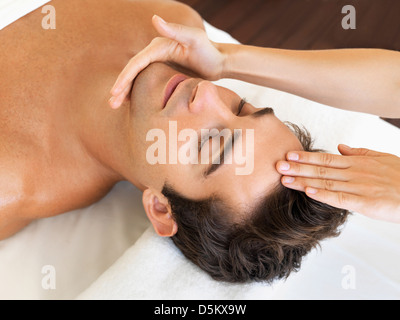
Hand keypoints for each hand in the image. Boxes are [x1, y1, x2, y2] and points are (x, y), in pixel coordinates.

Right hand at [109, 15, 225, 108]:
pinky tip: (128, 104)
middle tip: (111, 103)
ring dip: (125, 92)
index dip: (125, 77)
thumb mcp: (194, 39)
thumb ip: (175, 30)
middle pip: (133, 72)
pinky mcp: (162, 75)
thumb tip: (154, 19)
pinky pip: (145, 84)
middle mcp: (154, 54)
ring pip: (136, 79)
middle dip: (121, 87)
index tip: (116, 91)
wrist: (218, 63)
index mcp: (158, 46)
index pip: (137, 63)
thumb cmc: (208, 51)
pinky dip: (136, 93)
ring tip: (114, 105)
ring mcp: (157, 65)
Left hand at [276, 144, 399, 223]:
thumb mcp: (382, 158)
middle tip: (277, 165)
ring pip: (326, 183)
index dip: (306, 156)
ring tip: (285, 179)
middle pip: (321, 169)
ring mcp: (359, 187)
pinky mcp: (365, 203)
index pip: (326, 158)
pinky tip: (309, 193)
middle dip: (297, 167)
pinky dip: (324, 195)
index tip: (288, 154)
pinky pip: (340, 198)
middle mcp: (354, 172)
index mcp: (357, 162)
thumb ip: (359, 152)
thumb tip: (340, 146)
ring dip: (304, 181)